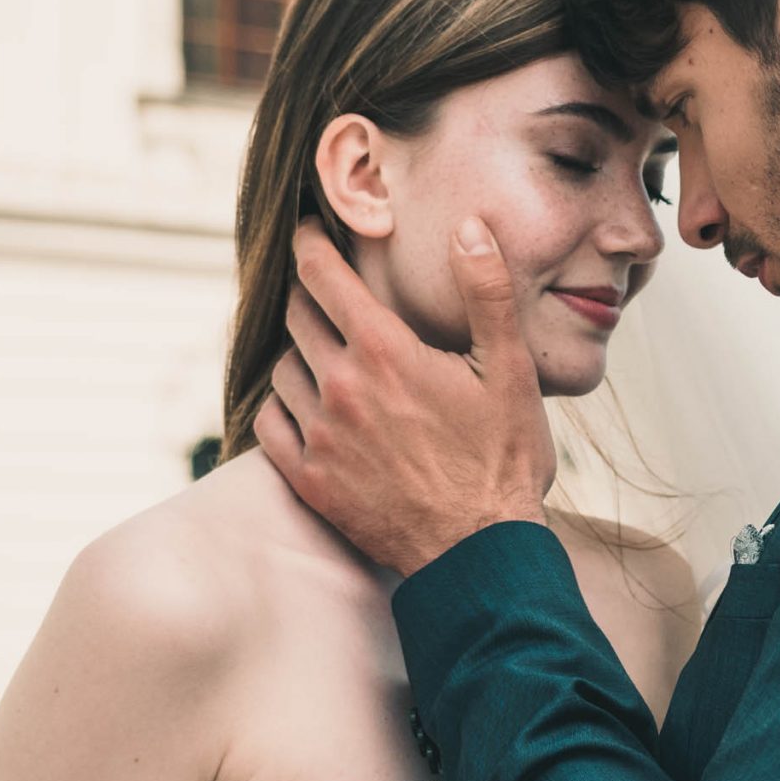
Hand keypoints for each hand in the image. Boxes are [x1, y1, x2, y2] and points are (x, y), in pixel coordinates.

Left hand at [255, 216, 554, 574]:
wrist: (480, 552)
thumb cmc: (502, 460)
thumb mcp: (510, 370)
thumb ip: (486, 292)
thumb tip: (469, 228)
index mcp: (385, 351)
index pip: (321, 275)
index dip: (309, 244)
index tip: (307, 232)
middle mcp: (341, 387)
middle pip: (296, 316)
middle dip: (310, 296)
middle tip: (326, 294)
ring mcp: (320, 436)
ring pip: (282, 370)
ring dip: (299, 354)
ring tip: (326, 356)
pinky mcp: (311, 480)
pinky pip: (270, 425)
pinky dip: (282, 408)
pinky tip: (307, 408)